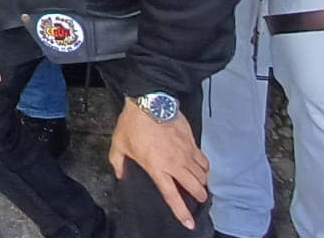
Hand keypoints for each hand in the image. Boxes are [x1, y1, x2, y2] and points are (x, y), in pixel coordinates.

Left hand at [108, 98, 208, 230]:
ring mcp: (186, 152)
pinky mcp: (192, 141)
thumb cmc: (133, 124)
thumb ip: (118, 163)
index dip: (181, 212)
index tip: (189, 222)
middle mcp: (175, 164)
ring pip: (202, 174)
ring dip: (203, 182)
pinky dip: (204, 167)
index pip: (172, 196)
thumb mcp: (119, 145)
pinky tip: (201, 168)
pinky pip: (203, 159)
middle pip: (194, 187)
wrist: (150, 101)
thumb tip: (121, 175)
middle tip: (199, 200)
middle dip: (199, 196)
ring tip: (201, 185)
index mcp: (157, 168)